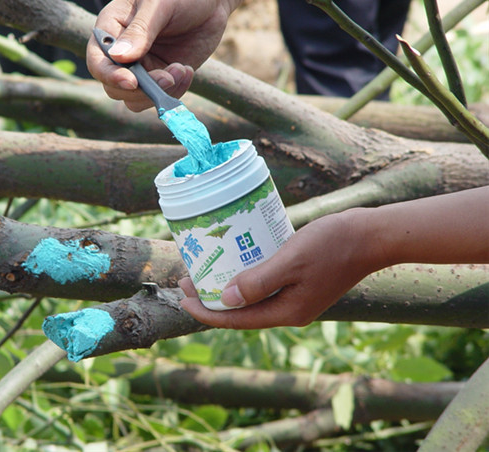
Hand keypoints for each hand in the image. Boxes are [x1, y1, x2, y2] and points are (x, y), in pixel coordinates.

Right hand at [86, 0, 232, 111]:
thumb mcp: (160, 4)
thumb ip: (140, 31)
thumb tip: (118, 57)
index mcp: (111, 29)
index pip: (97, 61)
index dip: (110, 76)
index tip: (131, 81)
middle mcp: (122, 52)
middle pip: (113, 87)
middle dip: (140, 89)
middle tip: (168, 77)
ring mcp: (142, 67)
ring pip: (135, 99)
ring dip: (159, 92)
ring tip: (182, 69)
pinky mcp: (162, 76)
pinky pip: (159, 97)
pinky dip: (175, 91)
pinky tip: (187, 70)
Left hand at [179, 209, 380, 328]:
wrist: (372, 236)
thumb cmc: (333, 244)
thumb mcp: (291, 261)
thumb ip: (258, 281)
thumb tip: (226, 299)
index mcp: (287, 312)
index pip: (236, 319)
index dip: (206, 310)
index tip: (182, 295)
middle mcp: (290, 310)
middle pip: (241, 311)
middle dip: (212, 298)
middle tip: (187, 278)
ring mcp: (297, 298)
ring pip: (252, 298)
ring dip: (227, 287)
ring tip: (206, 270)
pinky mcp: (302, 283)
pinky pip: (266, 285)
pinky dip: (247, 276)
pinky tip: (237, 259)